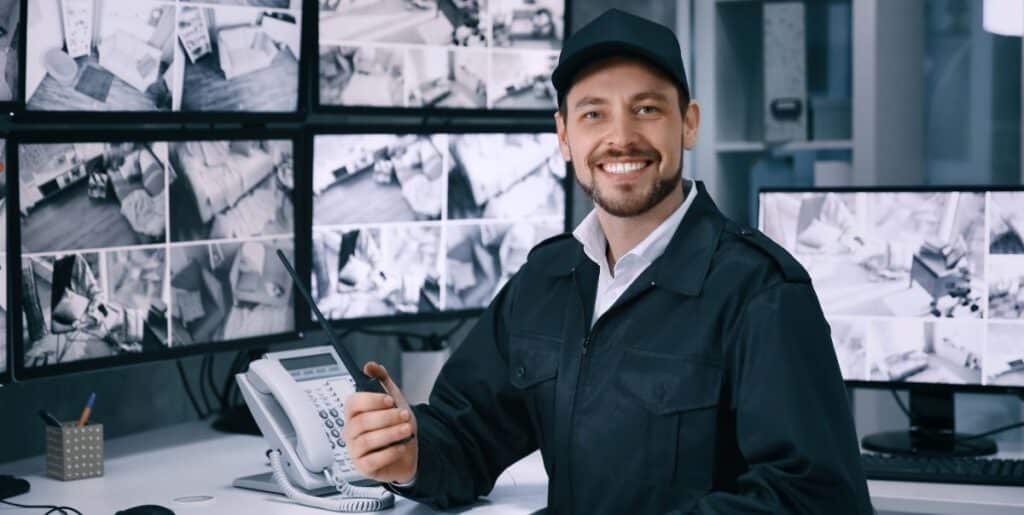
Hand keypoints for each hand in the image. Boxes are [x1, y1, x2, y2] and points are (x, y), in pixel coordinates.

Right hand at [342, 362, 417, 483]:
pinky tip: (400, 447)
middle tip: (405, 415)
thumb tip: (370, 365)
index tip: (390, 401)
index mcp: (354, 414)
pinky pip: (373, 460)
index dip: (372, 400)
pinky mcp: (363, 467)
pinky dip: (389, 452)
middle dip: (388, 417)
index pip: (353, 403)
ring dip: (391, 433)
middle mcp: (351, 431)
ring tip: (407, 430)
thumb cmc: (396, 426)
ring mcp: (355, 450)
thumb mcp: (393, 398)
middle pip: (362, 422)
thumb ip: (381, 380)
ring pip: (367, 440)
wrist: (410, 451)